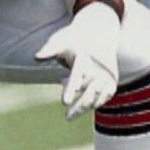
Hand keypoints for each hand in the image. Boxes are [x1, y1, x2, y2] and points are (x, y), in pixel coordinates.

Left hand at [35, 2, 121, 120]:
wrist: (99, 33)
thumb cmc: (74, 39)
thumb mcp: (61, 40)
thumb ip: (49, 50)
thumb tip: (36, 57)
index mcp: (85, 59)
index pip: (76, 77)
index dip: (70, 90)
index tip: (64, 103)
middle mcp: (99, 68)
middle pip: (89, 92)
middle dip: (79, 107)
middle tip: (67, 117)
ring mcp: (107, 75)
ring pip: (98, 97)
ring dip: (85, 106)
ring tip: (70, 113)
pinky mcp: (112, 81)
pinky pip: (104, 97)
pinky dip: (94, 103)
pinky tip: (81, 104)